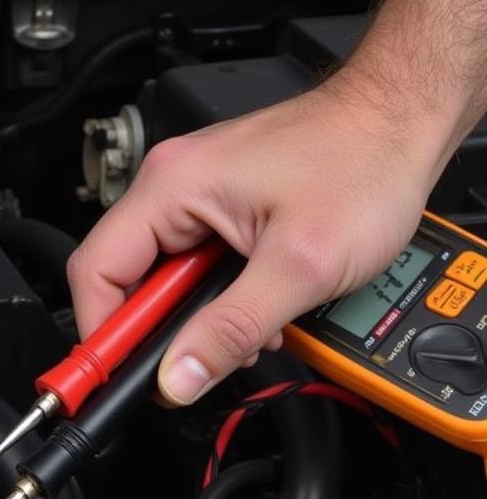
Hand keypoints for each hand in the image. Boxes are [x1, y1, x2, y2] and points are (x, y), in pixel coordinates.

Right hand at [67, 75, 441, 404]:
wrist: (400, 124)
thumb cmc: (362, 164)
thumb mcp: (299, 265)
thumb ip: (232, 328)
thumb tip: (179, 375)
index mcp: (172, 186)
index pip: (97, 269)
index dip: (102, 330)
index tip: (117, 374)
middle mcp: (173, 184)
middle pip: (127, 276)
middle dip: (162, 329)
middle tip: (192, 366)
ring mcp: (195, 192)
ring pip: (166, 276)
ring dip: (197, 317)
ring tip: (244, 335)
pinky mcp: (220, 204)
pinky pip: (195, 262)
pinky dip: (218, 297)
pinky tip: (255, 310)